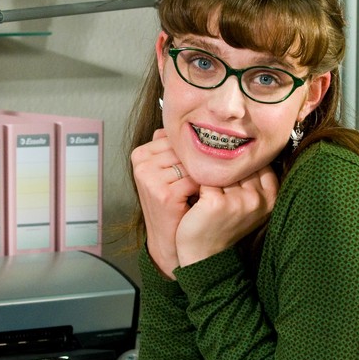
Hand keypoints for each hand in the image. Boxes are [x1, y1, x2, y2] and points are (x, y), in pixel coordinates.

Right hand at [131, 129, 198, 277]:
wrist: (170, 240)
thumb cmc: (175, 205)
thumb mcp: (171, 173)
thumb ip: (175, 148)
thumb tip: (196, 119)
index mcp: (141, 153)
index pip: (177, 138)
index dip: (196, 149)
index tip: (211, 157)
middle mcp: (141, 162)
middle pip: (184, 150)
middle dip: (202, 160)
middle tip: (217, 171)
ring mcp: (149, 177)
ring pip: (192, 163)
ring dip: (206, 174)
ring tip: (212, 185)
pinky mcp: (162, 192)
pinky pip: (195, 179)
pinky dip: (205, 187)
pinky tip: (207, 195)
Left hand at [175, 165, 278, 266]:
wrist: (206, 256)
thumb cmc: (225, 226)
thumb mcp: (249, 205)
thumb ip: (253, 180)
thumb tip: (244, 146)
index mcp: (271, 197)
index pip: (258, 162)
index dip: (242, 163)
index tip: (231, 169)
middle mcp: (258, 199)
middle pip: (239, 164)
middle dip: (225, 167)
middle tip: (214, 177)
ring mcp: (238, 200)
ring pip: (221, 169)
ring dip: (210, 174)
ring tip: (204, 188)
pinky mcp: (216, 202)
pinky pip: (203, 178)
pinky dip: (196, 182)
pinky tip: (195, 194)